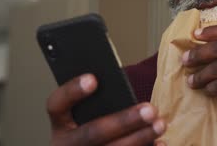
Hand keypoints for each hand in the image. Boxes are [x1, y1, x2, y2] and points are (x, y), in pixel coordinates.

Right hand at [46, 74, 166, 145]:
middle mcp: (66, 144)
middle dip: (123, 121)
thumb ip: (98, 100)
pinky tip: (160, 143)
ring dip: (139, 138)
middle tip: (149, 109)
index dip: (72, 91)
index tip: (93, 79)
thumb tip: (121, 83)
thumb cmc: (92, 126)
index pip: (57, 105)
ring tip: (160, 124)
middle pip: (91, 133)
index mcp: (60, 124)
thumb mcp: (86, 114)